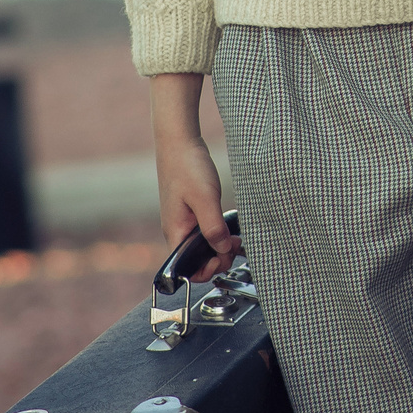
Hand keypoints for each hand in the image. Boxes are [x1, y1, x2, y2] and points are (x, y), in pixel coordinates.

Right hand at [151, 73, 238, 281]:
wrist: (179, 143)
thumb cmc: (187, 167)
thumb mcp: (205, 199)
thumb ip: (213, 227)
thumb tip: (223, 251)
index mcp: (175, 232)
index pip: (186, 268)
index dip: (206, 270)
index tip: (225, 259)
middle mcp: (178, 230)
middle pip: (196, 260)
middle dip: (217, 259)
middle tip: (236, 248)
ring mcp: (185, 221)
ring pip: (202, 246)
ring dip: (220, 247)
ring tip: (236, 240)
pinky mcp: (192, 211)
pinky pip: (205, 232)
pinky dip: (218, 234)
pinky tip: (231, 228)